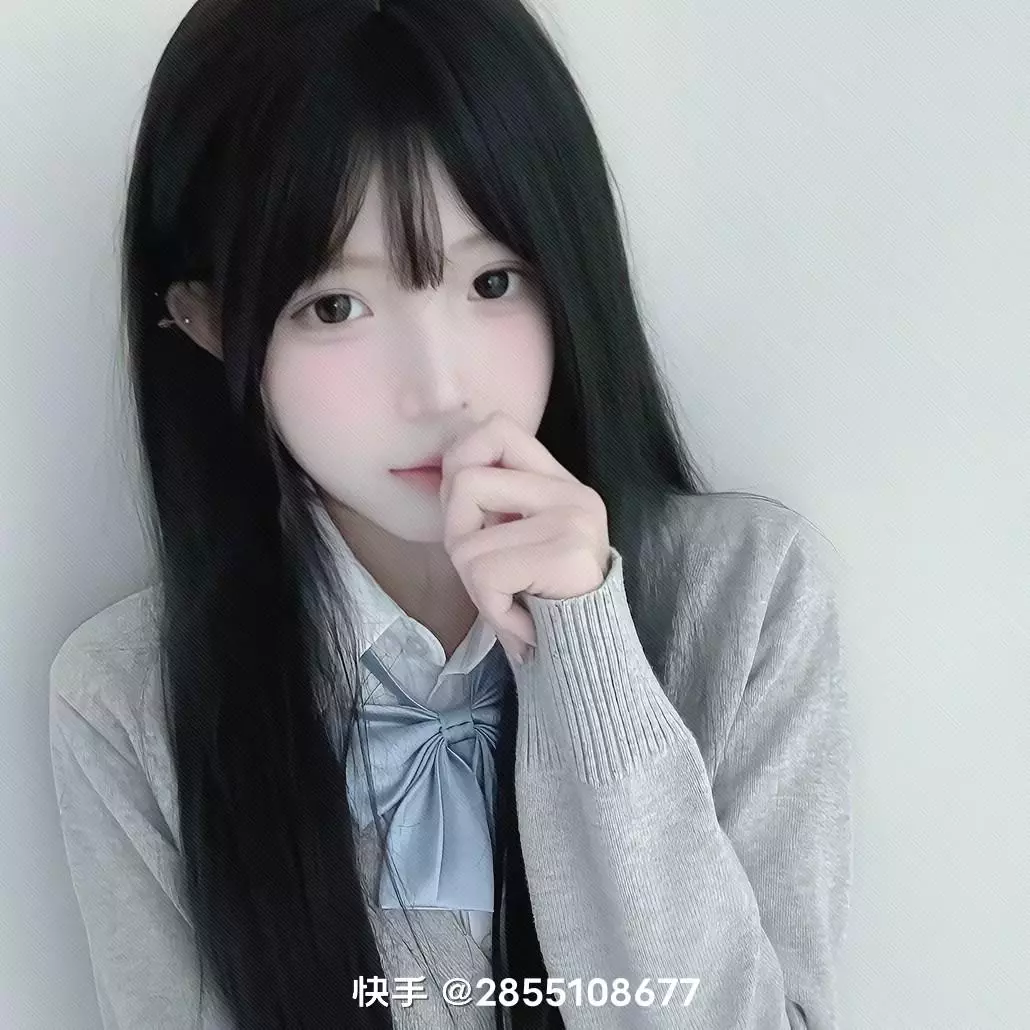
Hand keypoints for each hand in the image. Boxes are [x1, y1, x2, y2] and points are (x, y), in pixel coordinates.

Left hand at [439, 411, 610, 664]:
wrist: (590, 652)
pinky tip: (518, 619)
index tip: (468, 508)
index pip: (497, 428)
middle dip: (455, 533)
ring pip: (464, 540)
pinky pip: (484, 574)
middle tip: (483, 569)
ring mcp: (572, 520)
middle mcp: (571, 494)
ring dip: (472, 581)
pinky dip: (490, 607)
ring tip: (506, 598)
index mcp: (559, 483)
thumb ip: (493, 504)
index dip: (462, 459)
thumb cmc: (543, 599)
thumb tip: (446, 478)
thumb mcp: (520, 539)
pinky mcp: (566, 554)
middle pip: (464, 481)